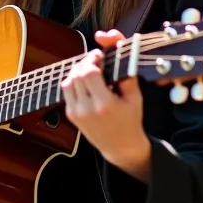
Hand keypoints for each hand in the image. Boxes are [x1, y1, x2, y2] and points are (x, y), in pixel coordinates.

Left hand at [61, 30, 150, 179]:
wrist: (120, 146)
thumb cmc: (130, 121)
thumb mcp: (136, 98)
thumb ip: (127, 76)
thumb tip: (119, 55)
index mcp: (104, 104)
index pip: (89, 73)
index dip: (92, 59)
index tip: (99, 55)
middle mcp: (87, 109)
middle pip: (77, 74)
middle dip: (85, 62)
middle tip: (94, 59)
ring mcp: (76, 113)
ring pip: (68, 82)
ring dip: (77, 71)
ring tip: (89, 69)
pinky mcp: (71, 115)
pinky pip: (66, 91)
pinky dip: (74, 82)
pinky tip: (85, 81)